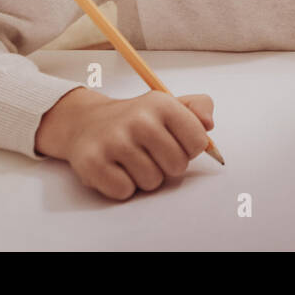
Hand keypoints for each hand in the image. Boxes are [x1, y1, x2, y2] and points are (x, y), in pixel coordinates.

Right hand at [34, 86, 215, 199]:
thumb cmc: (136, 120)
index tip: (174, 142)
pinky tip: (115, 168)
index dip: (189, 149)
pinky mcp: (92, 162)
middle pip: (177, 166)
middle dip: (167, 166)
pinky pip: (124, 191)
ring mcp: (114, 141)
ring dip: (145, 177)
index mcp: (162, 104)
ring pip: (152, 181)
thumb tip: (208, 124)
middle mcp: (138, 119)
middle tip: (150, 153)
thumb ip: (199, 108)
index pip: (198, 142)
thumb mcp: (169, 105)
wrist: (86, 122)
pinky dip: (122, 186)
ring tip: (131, 160)